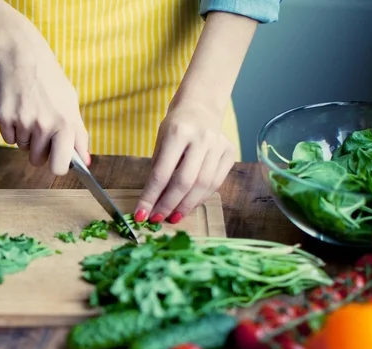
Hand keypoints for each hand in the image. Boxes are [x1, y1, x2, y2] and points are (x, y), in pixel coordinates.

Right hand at [0, 50, 90, 174]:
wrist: (23, 56)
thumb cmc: (50, 81)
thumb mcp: (71, 104)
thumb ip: (79, 135)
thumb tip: (85, 162)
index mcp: (66, 124)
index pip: (59, 166)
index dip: (57, 166)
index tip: (55, 160)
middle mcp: (44, 125)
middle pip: (37, 161)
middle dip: (38, 152)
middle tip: (40, 130)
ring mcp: (23, 122)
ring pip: (22, 147)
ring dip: (25, 136)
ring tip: (29, 111)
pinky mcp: (4, 118)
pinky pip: (8, 139)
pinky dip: (11, 129)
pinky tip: (17, 109)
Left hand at [134, 99, 236, 223]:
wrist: (201, 106)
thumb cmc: (176, 126)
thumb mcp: (160, 142)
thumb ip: (158, 169)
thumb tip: (152, 202)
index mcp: (178, 133)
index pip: (161, 173)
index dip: (151, 197)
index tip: (141, 214)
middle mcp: (202, 139)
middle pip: (185, 181)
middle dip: (169, 205)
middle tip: (157, 219)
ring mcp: (218, 145)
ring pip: (203, 185)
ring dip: (186, 206)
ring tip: (173, 217)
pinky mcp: (229, 153)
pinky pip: (216, 183)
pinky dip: (201, 198)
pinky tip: (189, 205)